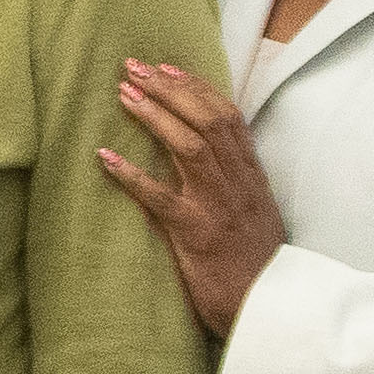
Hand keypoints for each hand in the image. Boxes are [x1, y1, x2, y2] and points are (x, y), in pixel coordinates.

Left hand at [90, 57, 279, 340]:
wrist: (269, 307)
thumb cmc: (255, 264)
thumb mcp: (253, 215)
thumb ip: (233, 185)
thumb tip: (204, 157)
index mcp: (250, 177)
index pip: (228, 119)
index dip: (197, 89)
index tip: (167, 67)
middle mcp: (236, 185)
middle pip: (208, 123)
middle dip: (171, 90)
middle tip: (135, 67)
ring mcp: (217, 207)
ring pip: (190, 148)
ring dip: (155, 117)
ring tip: (124, 94)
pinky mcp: (196, 234)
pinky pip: (160, 198)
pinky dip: (131, 175)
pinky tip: (104, 157)